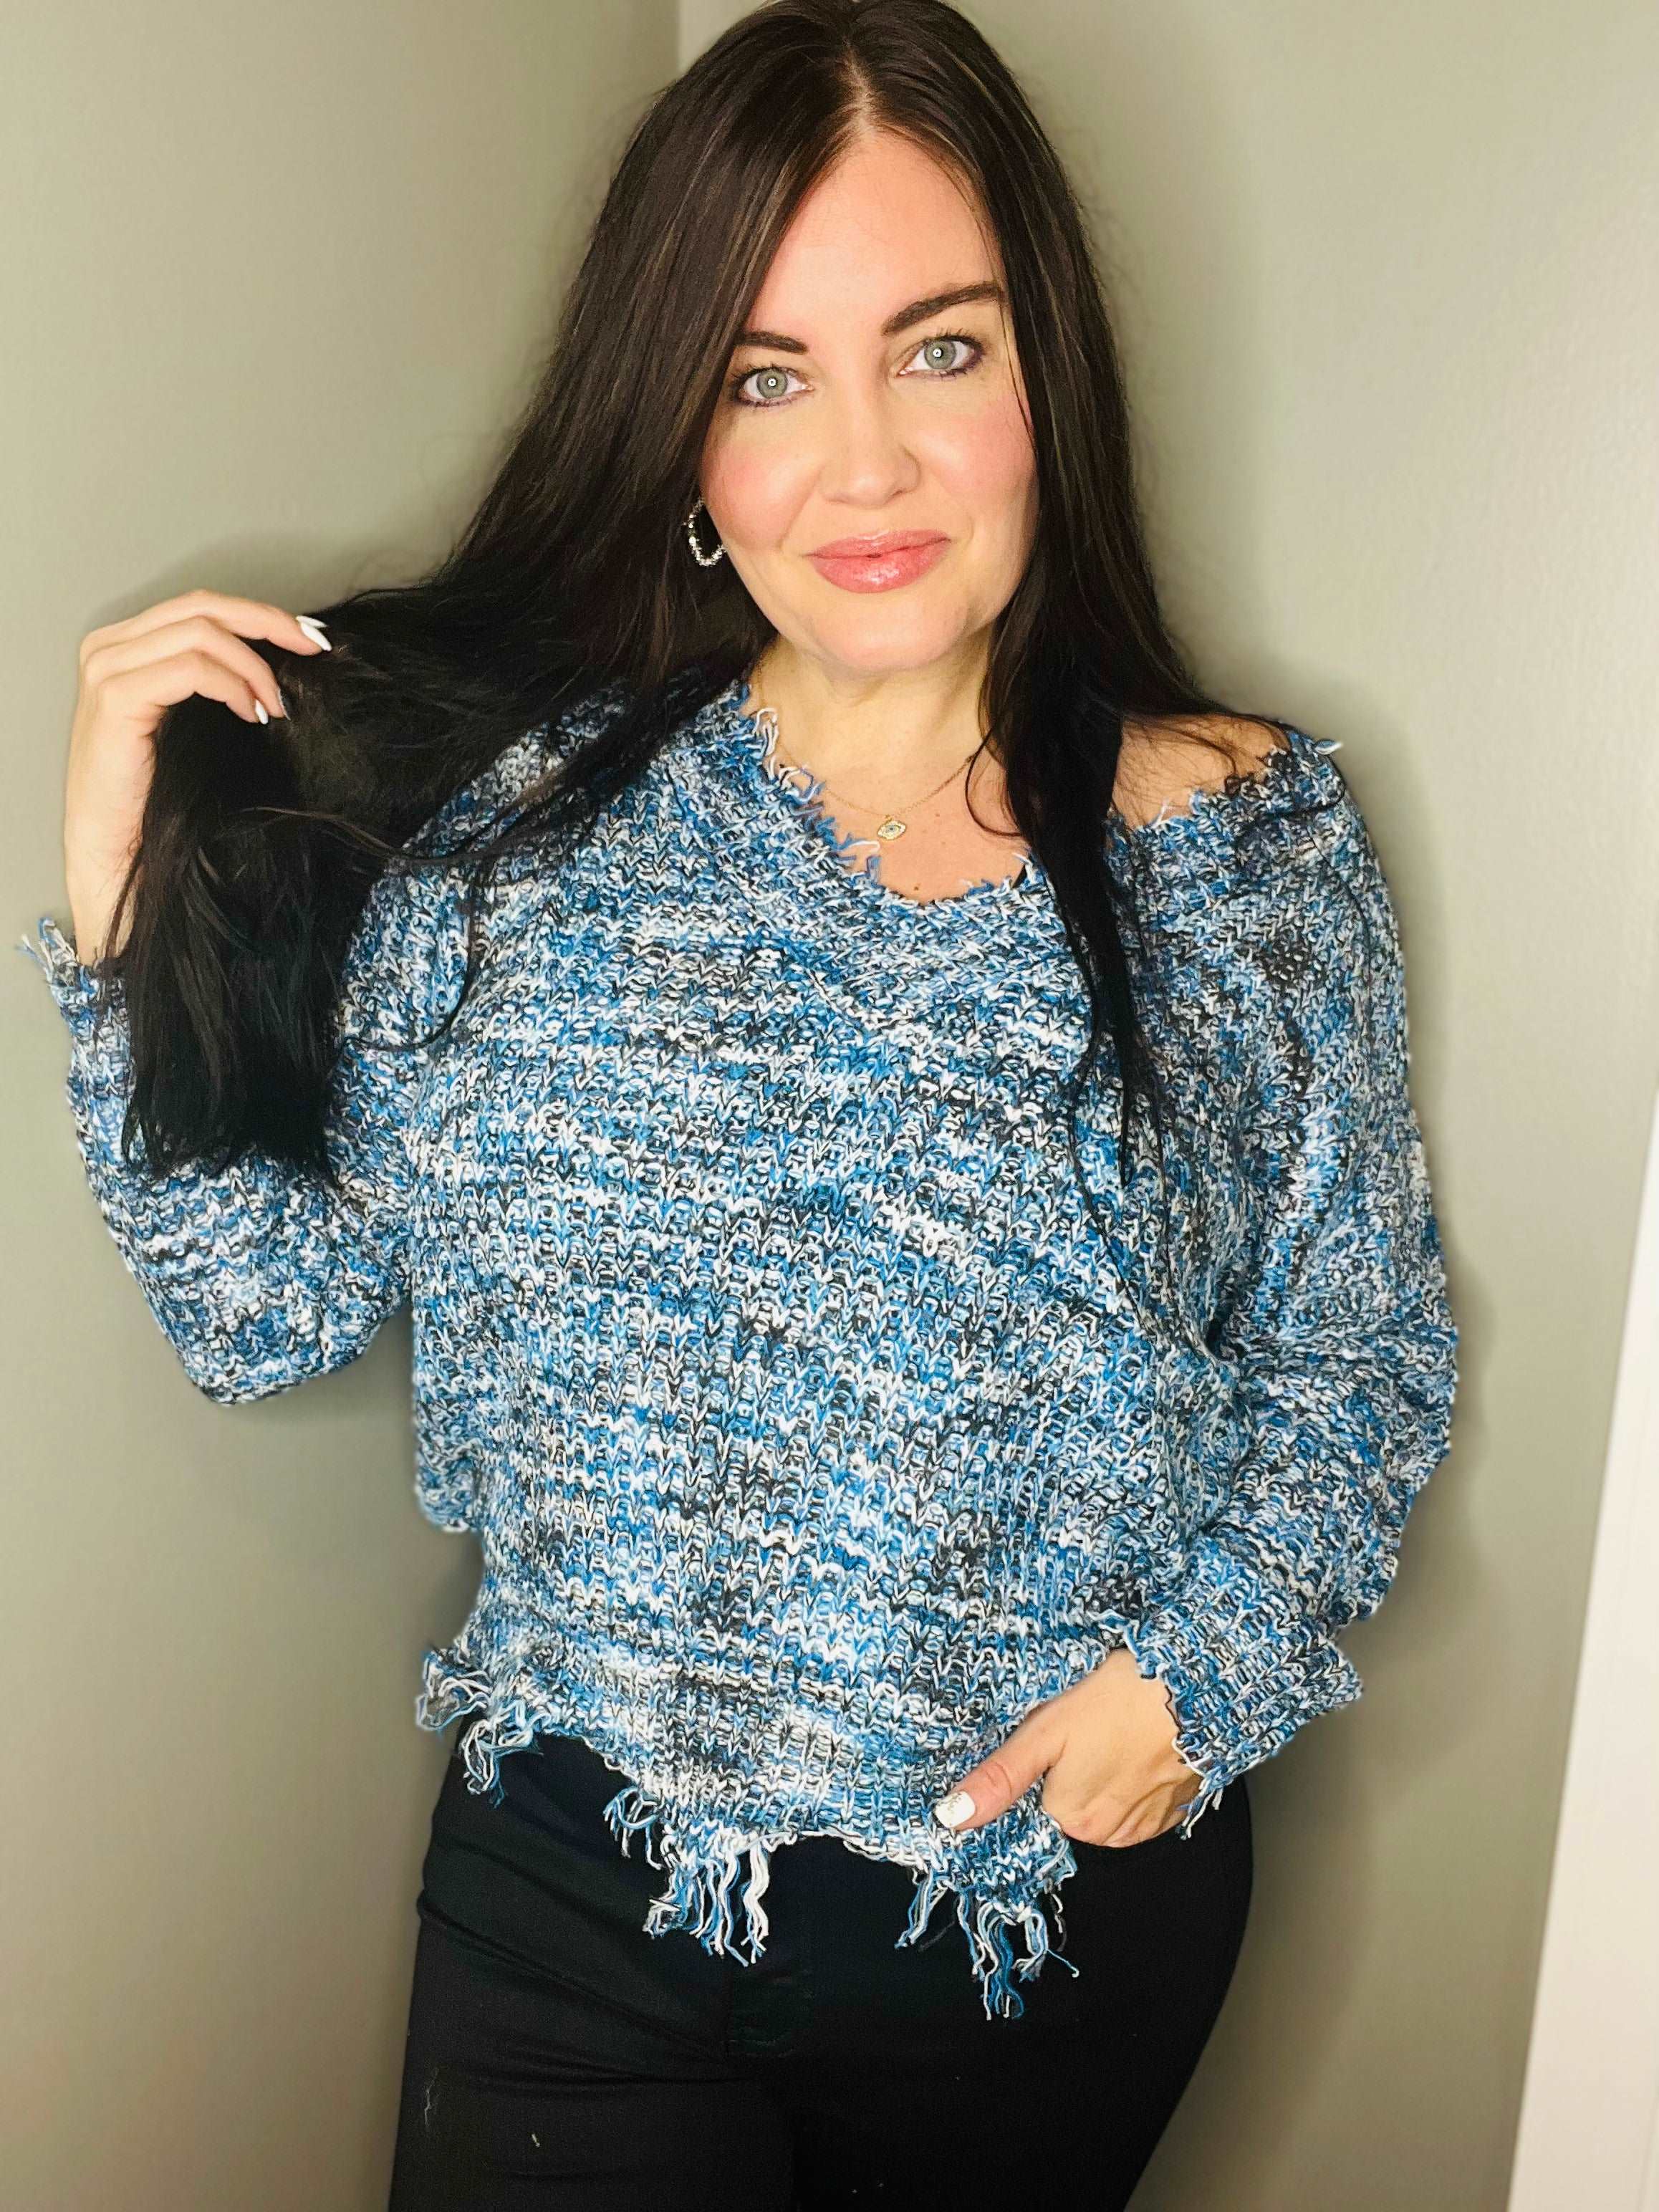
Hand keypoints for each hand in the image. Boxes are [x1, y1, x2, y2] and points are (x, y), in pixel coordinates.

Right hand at [61, 589, 330, 962]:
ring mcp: (107, 669)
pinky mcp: (115, 697)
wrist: (119, 848)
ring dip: (253, 666)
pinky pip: (191, 668)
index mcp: (125, 645)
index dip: (260, 613)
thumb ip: (218, 679)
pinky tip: (251, 714)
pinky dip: (231, 685)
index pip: (200, 606)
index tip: (309, 637)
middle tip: (313, 649)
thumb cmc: (158, 793)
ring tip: (275, 706)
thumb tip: (281, 659)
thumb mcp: (193, 722)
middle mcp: (109, 647)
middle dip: (267, 623)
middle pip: (202, 606)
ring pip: (201, 633)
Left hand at [933, 1648, 1202, 1846]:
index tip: (1056, 1738)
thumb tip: (951, 1817)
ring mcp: (1149, 1824)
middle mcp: (1110, 1834)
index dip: (1041, 1766)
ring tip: (1116, 1730)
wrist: (1197, 1684)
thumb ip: (1001, 1777)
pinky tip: (1141, 1741)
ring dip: (1107, 1775)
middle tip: (1087, 1726)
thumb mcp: (1046, 1731)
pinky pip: (1143, 1800)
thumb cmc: (1120, 1699)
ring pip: (1108, 1802)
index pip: (1036, 1801)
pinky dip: (1138, 1777)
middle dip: (1073, 1770)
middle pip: (1072, 1804)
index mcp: (1072, 1817)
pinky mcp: (1178, 1808)